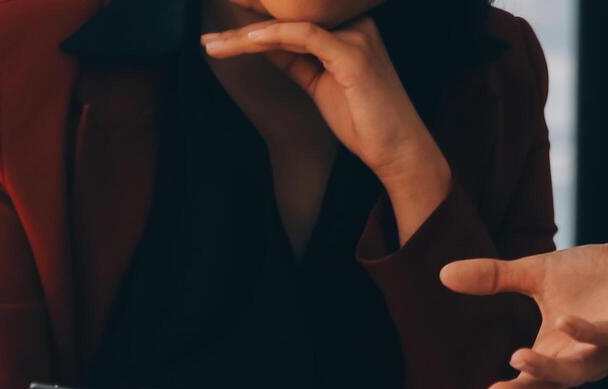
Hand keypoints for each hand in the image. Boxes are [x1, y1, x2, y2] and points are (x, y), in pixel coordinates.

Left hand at [203, 17, 450, 240]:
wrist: (399, 152)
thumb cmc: (366, 122)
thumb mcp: (321, 85)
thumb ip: (297, 61)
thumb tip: (265, 47)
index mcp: (350, 29)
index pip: (294, 19)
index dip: (257, 19)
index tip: (223, 30)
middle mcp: (355, 25)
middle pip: (288, 18)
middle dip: (244, 24)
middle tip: (208, 37)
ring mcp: (355, 37)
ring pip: (290, 25)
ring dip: (245, 36)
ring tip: (214, 45)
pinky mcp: (352, 55)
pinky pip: (304, 36)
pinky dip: (272, 37)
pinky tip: (247, 41)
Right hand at [441, 230, 607, 388]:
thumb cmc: (597, 274)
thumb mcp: (538, 273)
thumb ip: (495, 279)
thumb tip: (444, 274)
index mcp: (558, 353)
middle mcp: (585, 359)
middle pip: (549, 388)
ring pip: (579, 369)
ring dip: (549, 367)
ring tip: (516, 359)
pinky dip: (588, 332)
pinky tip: (565, 322)